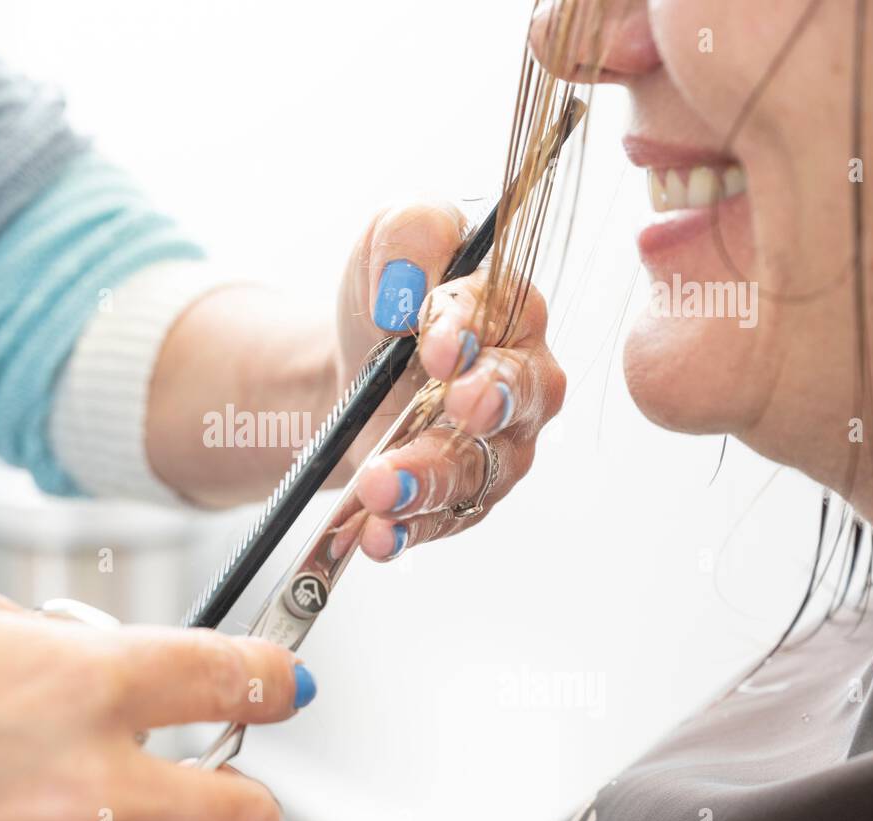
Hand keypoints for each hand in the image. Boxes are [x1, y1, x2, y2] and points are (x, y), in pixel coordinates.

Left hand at [335, 203, 565, 559]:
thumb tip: (404, 286)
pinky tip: (378, 534)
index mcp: (509, 306)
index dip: (468, 328)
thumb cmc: (385, 299)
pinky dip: (410, 528)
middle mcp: (521, 378)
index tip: (434, 345)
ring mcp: (499, 444)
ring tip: (379, 485)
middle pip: (518, 394)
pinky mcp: (468, 495)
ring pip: (479, 467)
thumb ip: (411, 235)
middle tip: (457, 408)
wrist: (350, 372)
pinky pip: (448, 519)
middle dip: (487, 402)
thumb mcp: (387, 240)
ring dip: (429, 478)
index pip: (503, 313)